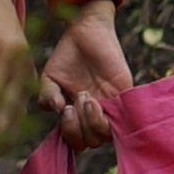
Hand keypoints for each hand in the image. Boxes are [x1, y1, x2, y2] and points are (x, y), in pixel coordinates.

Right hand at [37, 0, 132, 147]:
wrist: (87, 31)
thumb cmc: (67, 55)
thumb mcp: (49, 77)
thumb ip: (48, 97)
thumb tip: (57, 111)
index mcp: (76, 115)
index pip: (76, 141)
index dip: (70, 134)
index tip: (65, 109)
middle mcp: (94, 115)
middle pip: (91, 142)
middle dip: (79, 127)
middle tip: (76, 98)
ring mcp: (111, 107)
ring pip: (105, 135)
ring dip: (92, 121)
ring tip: (86, 95)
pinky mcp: (126, 96)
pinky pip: (125, 119)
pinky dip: (111, 115)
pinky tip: (99, 98)